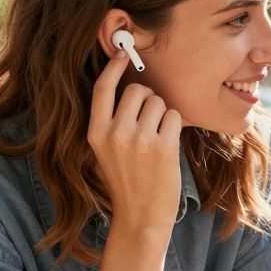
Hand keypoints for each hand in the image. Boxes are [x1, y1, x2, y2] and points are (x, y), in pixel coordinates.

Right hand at [87, 50, 182, 231]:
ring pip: (158, 102)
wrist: (141, 217)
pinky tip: (168, 146)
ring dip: (163, 115)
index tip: (123, 54)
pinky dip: (175, 127)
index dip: (113, 68)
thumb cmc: (127, 181)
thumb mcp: (106, 151)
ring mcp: (139, 140)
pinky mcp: (163, 147)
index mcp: (96, 133)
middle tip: (149, 121)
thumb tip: (133, 87)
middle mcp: (115, 133)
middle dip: (148, 99)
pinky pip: (174, 116)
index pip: (102, 89)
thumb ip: (112, 122)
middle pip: (136, 91)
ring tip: (157, 139)